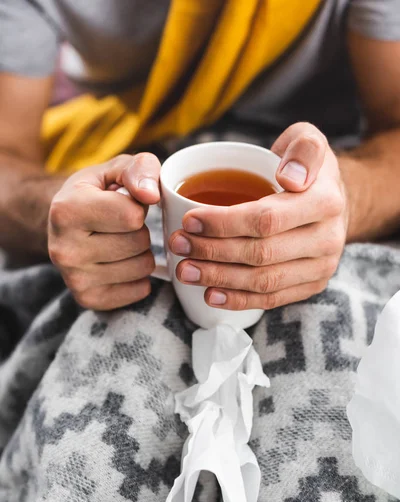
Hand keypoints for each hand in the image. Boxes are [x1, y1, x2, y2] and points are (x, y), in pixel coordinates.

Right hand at [48, 153, 159, 309]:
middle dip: (140, 231)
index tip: (123, 203)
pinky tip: (120, 263)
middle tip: (120, 226)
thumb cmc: (97, 192)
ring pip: (143, 267)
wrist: (66, 223)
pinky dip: (139, 277)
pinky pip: (140, 290)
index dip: (138, 207)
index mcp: (67, 211)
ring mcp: (74, 279)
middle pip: (139, 242)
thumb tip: (151, 194)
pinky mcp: (88, 299)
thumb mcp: (115, 169)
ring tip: (120, 242)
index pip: (132, 216)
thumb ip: (140, 169)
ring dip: (141, 253)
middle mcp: (64, 249)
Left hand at [169, 123, 347, 310]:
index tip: (188, 220)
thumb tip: (289, 177)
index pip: (267, 219)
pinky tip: (209, 294)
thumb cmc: (306, 169)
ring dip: (218, 278)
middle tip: (178, 244)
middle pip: (260, 253)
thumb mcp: (307, 140)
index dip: (223, 223)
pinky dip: (238, 299)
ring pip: (263, 281)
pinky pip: (272, 299)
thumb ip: (302, 147)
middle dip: (212, 251)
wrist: (332, 202)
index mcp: (326, 201)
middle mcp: (328, 239)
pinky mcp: (312, 286)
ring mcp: (321, 267)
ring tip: (185, 270)